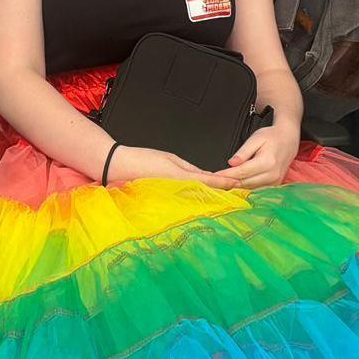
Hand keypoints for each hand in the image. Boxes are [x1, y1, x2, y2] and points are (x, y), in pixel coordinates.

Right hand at [109, 146, 236, 188]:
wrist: (120, 166)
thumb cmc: (143, 159)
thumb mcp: (172, 159)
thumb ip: (190, 169)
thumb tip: (206, 176)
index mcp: (181, 178)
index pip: (209, 182)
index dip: (225, 184)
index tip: (239, 184)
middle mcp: (178, 189)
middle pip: (205, 193)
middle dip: (221, 192)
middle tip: (239, 193)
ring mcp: (172, 196)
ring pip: (196, 198)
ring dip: (211, 197)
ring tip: (226, 197)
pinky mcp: (166, 198)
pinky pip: (184, 199)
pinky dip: (196, 199)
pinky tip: (204, 199)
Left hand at [218, 124, 297, 189]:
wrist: (288, 139)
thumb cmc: (271, 137)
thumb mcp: (256, 138)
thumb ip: (243, 152)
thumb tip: (231, 163)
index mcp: (267, 162)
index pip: (241, 172)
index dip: (226, 175)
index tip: (213, 176)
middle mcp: (272, 175)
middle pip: (244, 183)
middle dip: (228, 183)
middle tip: (212, 183)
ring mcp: (274, 182)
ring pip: (249, 189)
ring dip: (235, 187)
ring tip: (220, 186)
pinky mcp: (275, 185)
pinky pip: (256, 189)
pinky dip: (245, 188)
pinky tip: (234, 186)